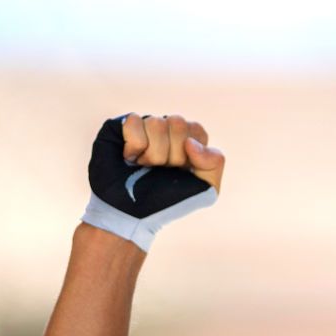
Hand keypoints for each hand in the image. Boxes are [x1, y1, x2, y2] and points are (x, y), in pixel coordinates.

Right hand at [81, 113, 224, 251]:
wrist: (130, 214)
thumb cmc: (166, 201)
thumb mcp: (206, 190)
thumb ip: (214, 163)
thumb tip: (191, 142)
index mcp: (187, 141)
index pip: (196, 130)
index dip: (189, 153)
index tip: (180, 170)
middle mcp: (166, 131)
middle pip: (178, 123)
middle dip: (171, 155)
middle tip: (160, 170)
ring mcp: (144, 127)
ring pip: (156, 122)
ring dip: (151, 154)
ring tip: (143, 167)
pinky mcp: (120, 126)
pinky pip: (133, 121)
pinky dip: (134, 145)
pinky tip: (129, 157)